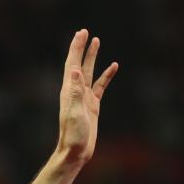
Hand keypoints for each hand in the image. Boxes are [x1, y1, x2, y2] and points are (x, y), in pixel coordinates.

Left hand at [56, 29, 117, 166]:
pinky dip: (106, 75)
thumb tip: (74, 70)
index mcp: (70, 91)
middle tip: (85, 31)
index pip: (72, 63)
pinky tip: (113, 66)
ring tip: (96, 41)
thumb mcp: (75, 113)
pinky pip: (100, 85)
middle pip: (78, 63)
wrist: (76, 152)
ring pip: (89, 72)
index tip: (81, 33)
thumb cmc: (74, 135)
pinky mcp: (92, 105)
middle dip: (81, 47)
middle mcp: (75, 92)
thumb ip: (75, 93)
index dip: (76, 48)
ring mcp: (84, 98)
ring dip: (92, 57)